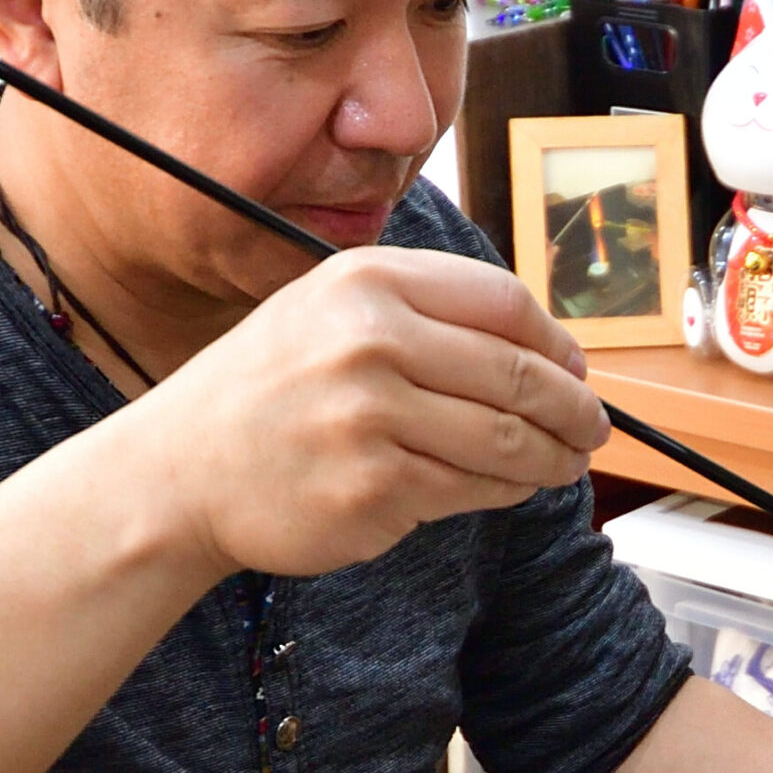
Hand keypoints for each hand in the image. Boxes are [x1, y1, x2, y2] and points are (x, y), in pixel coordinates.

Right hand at [142, 247, 607, 578]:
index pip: (503, 304)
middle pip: (520, 373)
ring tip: (567, 463)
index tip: (574, 368)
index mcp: (366, 281)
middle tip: (593, 427)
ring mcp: (372, 417)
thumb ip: (423, 313)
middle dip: (575, 408)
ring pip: (508, 439)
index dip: (556, 341)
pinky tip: (514, 488)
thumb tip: (545, 348)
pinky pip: (473, 490)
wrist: (179, 472)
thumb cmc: (264, 393)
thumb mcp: (326, 312)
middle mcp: (370, 341)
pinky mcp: (375, 488)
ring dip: (554, 457)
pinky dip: (508, 492)